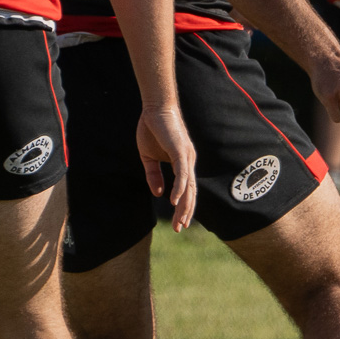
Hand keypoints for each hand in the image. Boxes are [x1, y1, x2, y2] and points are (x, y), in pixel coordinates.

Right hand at [135, 105, 197, 231]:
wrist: (154, 109)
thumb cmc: (153, 130)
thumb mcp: (148, 157)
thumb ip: (153, 175)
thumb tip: (157, 194)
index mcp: (182, 164)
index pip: (186, 190)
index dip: (183, 207)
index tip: (180, 223)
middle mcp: (188, 162)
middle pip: (190, 192)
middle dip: (185, 212)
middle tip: (179, 229)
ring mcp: (186, 157)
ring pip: (189, 187)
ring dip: (184, 206)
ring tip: (180, 221)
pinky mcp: (180, 152)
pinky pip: (182, 174)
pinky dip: (179, 188)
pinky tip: (175, 201)